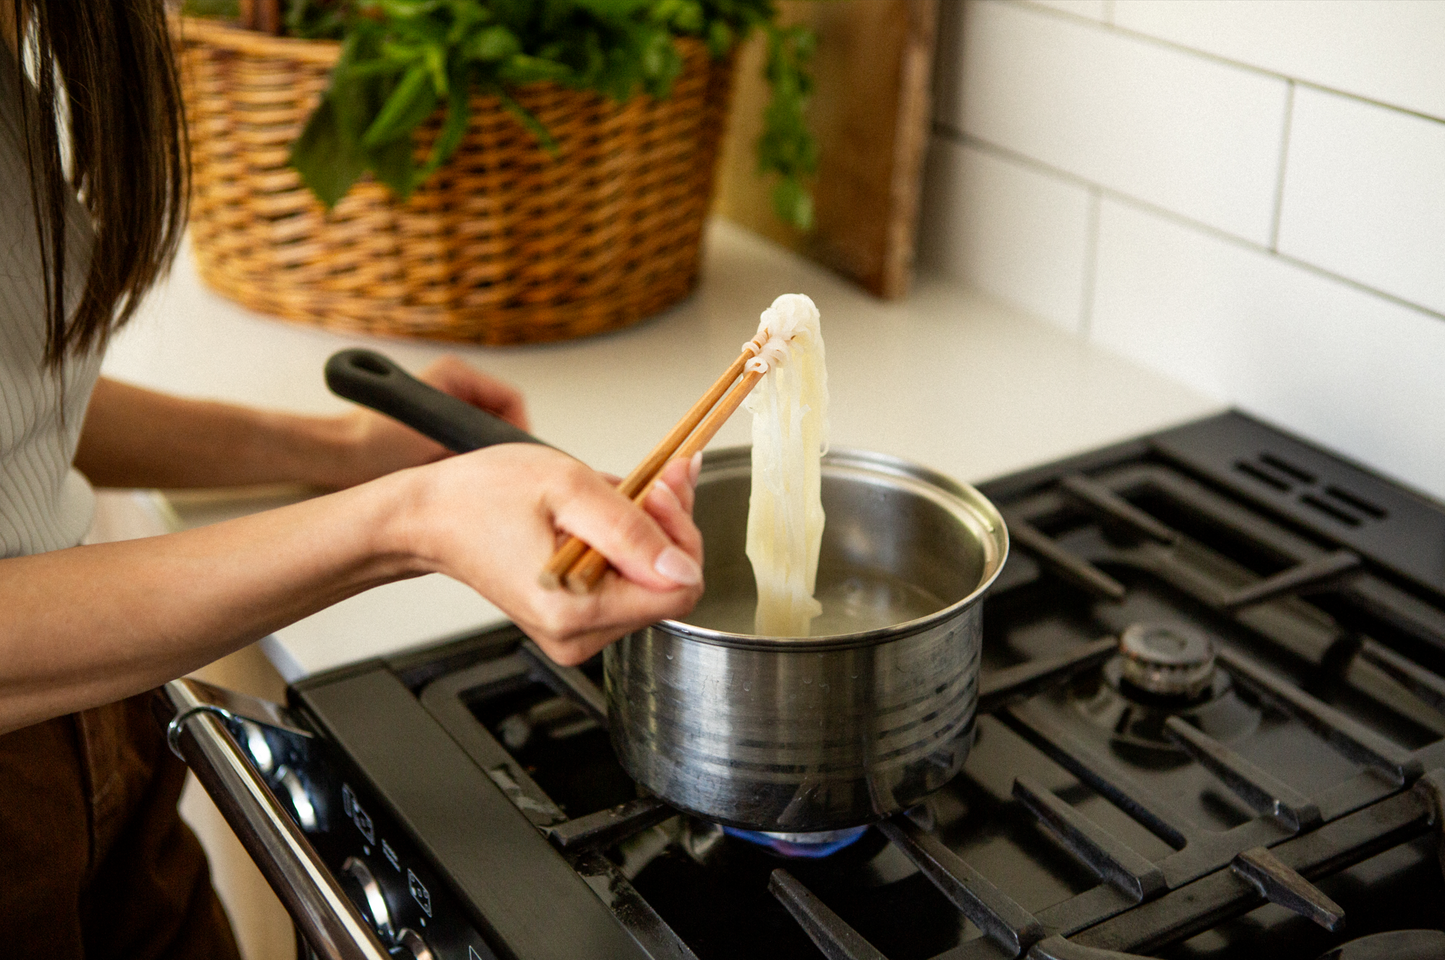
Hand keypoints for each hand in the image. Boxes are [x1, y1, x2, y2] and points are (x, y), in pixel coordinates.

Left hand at [323, 356, 529, 487]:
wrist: (341, 456)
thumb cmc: (376, 443)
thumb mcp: (435, 439)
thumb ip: (477, 439)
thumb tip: (510, 454)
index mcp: (456, 372)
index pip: (512, 400)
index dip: (520, 430)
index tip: (514, 458)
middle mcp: (457, 382)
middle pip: (506, 414)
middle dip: (504, 443)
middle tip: (499, 470)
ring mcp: (451, 402)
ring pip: (493, 429)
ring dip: (490, 451)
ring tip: (481, 473)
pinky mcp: (443, 423)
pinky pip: (476, 439)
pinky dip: (477, 455)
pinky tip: (468, 473)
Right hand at [397, 445, 703, 664]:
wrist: (431, 517)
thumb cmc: (482, 497)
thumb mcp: (568, 488)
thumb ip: (631, 528)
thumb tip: (682, 565)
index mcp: (576, 612)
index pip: (680, 590)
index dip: (681, 535)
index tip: (658, 494)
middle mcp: (577, 636)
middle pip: (668, 587)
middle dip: (666, 528)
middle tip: (644, 484)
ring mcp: (575, 633)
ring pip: (650, 584)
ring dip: (645, 533)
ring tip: (609, 499)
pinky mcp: (573, 623)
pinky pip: (625, 584)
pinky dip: (625, 545)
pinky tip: (601, 517)